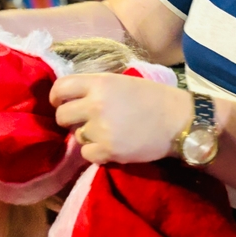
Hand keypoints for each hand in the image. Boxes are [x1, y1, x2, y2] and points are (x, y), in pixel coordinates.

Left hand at [50, 73, 192, 164]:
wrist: (179, 121)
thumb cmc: (153, 98)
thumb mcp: (121, 82)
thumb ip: (95, 88)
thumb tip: (70, 99)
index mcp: (99, 82)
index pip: (60, 87)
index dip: (57, 97)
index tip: (61, 103)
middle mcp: (96, 104)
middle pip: (62, 115)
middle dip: (70, 120)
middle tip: (84, 122)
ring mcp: (101, 128)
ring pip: (76, 136)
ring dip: (88, 136)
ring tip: (110, 132)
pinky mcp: (108, 150)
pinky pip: (87, 154)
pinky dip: (96, 153)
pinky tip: (112, 146)